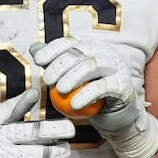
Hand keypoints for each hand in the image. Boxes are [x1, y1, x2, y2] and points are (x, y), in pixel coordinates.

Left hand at [31, 36, 157, 157]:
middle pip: (80, 52)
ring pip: (92, 65)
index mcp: (91, 46)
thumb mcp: (68, 77)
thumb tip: (34, 48)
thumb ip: (53, 62)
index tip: (38, 61)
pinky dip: (87, 95)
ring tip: (60, 89)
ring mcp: (117, 67)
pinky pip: (104, 87)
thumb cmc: (87, 94)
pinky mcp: (123, 85)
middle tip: (47, 80)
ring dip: (73, 76)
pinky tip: (74, 104)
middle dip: (60, 65)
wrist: (113, 116)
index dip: (52, 49)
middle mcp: (106, 52)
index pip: (70, 42)